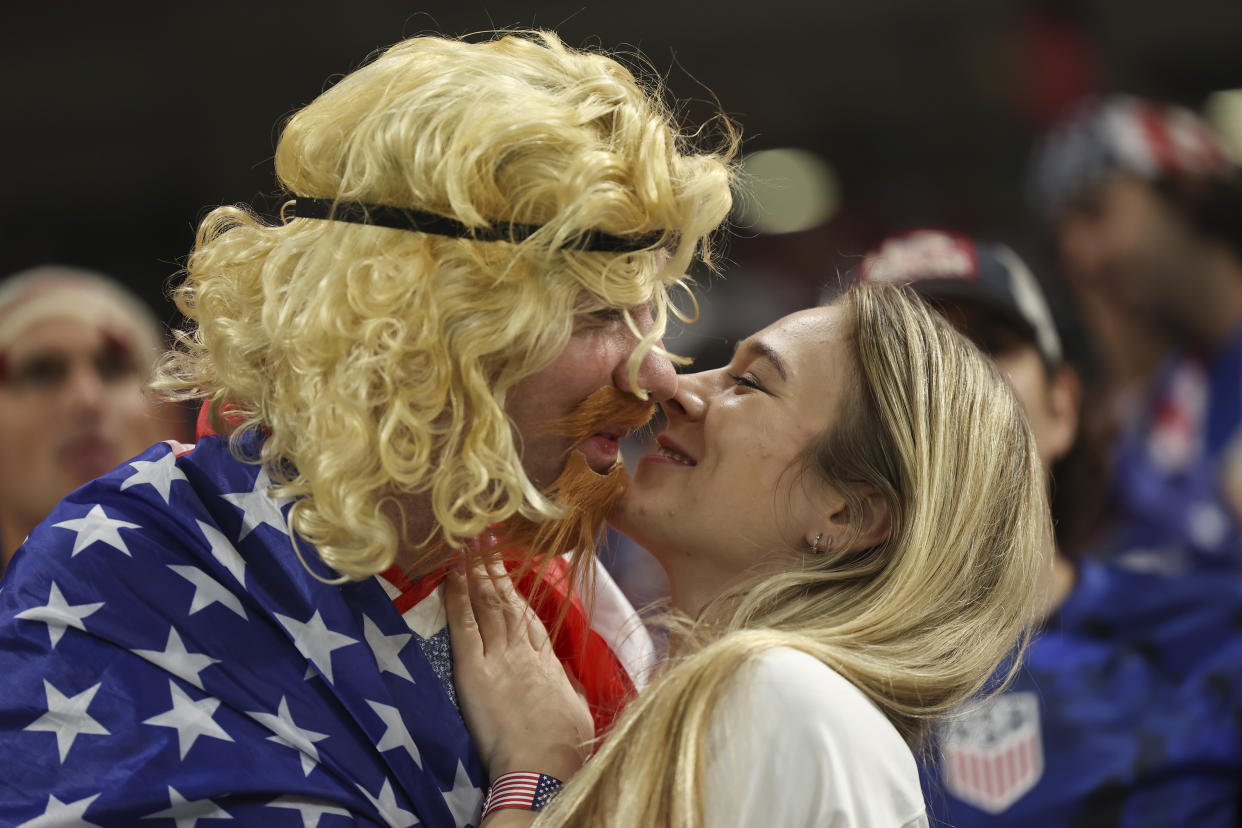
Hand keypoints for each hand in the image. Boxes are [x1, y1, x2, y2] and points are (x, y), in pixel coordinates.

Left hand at [446, 554, 593, 782]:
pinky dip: (457, 597)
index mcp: (548, 662)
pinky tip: (452, 574)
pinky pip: (464, 625)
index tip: (508, 567)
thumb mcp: (576, 711)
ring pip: (487, 604)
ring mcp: (499, 656)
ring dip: (477, 572)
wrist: (543, 766)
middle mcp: (523, 651)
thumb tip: (568, 681)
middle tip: (484, 538)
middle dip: (494, 568)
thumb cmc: (565, 747)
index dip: (516, 589)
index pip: (528, 618)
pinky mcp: (474, 670)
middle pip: (507, 601)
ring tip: (468, 544)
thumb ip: (569, 689)